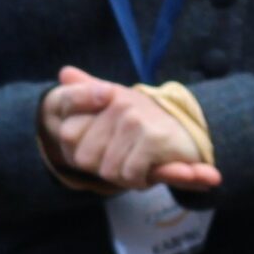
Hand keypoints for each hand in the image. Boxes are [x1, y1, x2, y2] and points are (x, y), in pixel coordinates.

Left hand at [39, 67, 221, 193]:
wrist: (189, 132)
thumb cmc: (146, 123)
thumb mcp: (115, 105)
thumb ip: (86, 92)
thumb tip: (64, 73)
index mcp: (103, 95)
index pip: (67, 135)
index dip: (84, 151)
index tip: (104, 147)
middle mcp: (117, 103)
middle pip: (85, 158)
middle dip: (104, 167)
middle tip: (126, 157)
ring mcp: (135, 119)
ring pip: (108, 170)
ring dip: (125, 176)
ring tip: (140, 162)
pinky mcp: (152, 138)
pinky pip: (130, 174)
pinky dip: (140, 180)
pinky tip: (152, 167)